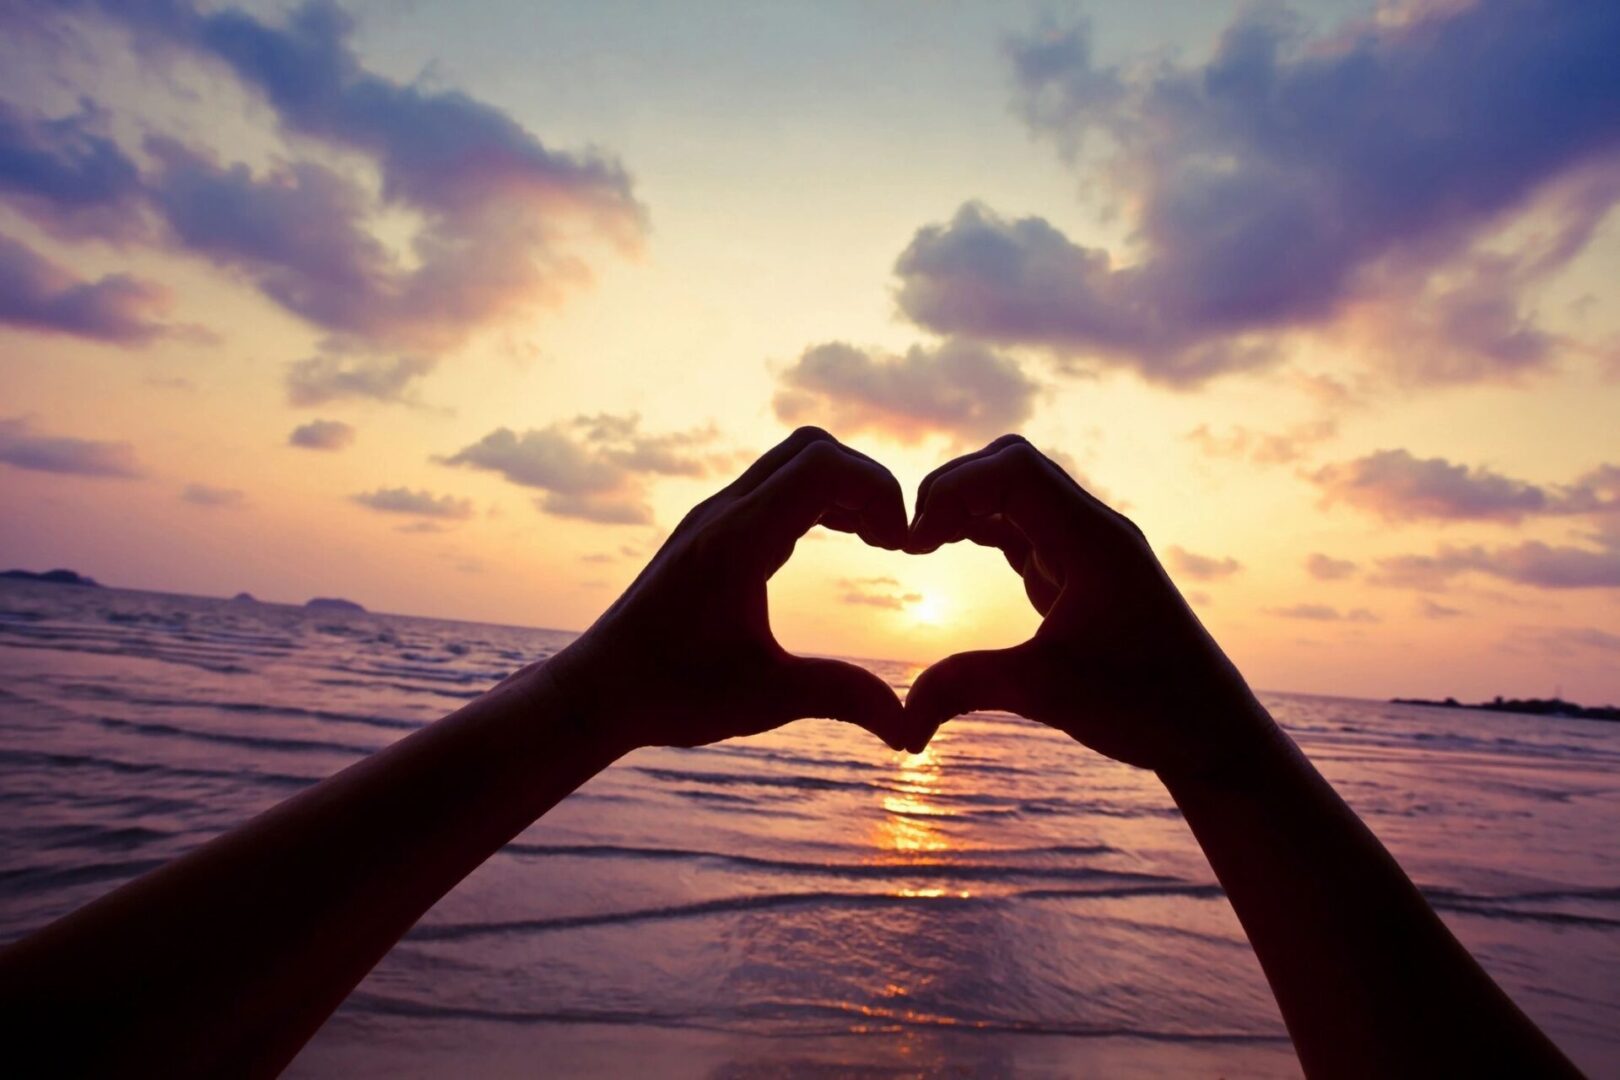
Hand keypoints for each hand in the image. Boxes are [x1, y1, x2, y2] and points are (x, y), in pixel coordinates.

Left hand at [548, 427, 916, 753]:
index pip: (823, 467)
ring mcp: (713, 516)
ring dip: (842, 490)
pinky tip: (837, 545)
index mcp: (737, 542)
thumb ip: (842, 698)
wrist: (597, 690)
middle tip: (892, 542)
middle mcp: (723, 514)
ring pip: (792, 462)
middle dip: (866, 483)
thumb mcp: (765, 700)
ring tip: (876, 542)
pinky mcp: (710, 528)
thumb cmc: (672, 695)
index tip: (901, 547)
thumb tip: (910, 732)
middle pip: (812, 448)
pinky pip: (774, 486)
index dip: (879, 491)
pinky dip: (816, 500)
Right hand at [903, 435, 1277, 775]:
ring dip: (964, 506)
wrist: (1210, 730)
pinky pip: (1022, 526)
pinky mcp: (1079, 570)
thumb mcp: (1048, 694)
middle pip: (1010, 465)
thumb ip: (968, 688)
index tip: (913, 544)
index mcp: (1093, 541)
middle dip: (951, 490)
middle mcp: (1093, 530)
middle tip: (910, 542)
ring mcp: (1087, 547)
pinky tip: (946, 552)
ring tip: (918, 546)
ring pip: (1015, 492)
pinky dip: (980, 529)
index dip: (953, 489)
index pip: (1014, 469)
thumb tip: (901, 720)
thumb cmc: (1147, 708)